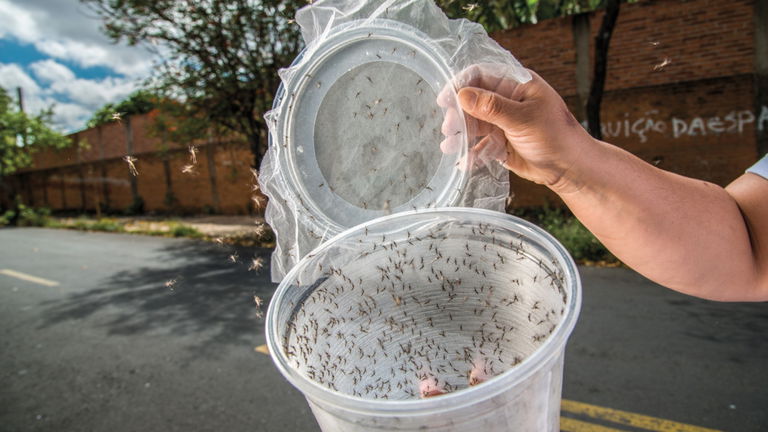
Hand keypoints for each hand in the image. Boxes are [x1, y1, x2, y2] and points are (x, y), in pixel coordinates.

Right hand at [439, 65, 594, 192]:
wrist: (569, 168)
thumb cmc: (556, 136)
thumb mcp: (523, 119)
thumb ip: (492, 107)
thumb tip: (462, 95)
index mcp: (516, 84)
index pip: (481, 75)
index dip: (461, 85)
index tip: (445, 100)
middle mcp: (507, 100)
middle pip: (472, 101)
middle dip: (458, 115)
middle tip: (449, 129)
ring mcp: (502, 122)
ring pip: (472, 124)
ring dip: (460, 135)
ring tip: (450, 147)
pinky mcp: (500, 143)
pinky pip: (479, 145)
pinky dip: (470, 153)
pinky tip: (464, 162)